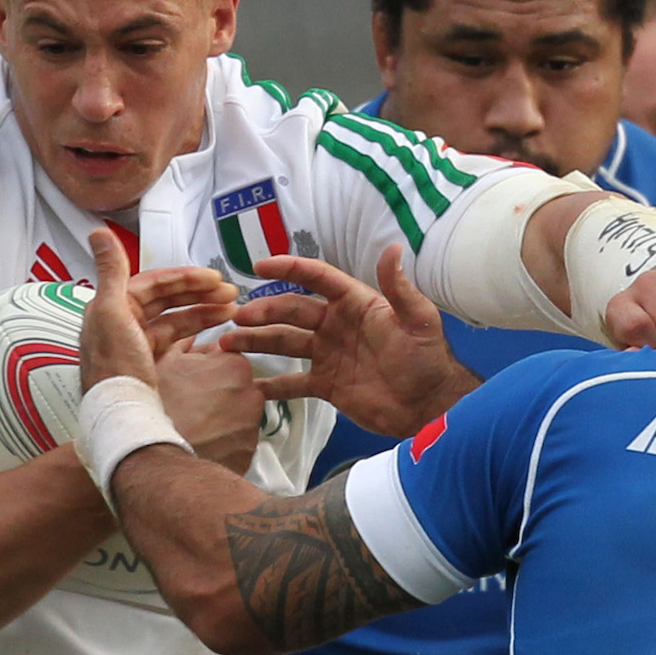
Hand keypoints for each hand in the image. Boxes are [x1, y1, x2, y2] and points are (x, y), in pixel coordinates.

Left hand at [79, 228, 236, 390]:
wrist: (119, 414)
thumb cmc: (114, 366)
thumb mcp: (112, 313)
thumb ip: (111, 271)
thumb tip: (98, 232)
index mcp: (111, 306)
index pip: (153, 282)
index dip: (184, 277)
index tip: (213, 277)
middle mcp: (121, 322)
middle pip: (166, 299)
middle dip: (199, 293)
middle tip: (230, 292)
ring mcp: (135, 344)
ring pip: (174, 319)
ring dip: (202, 311)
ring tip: (231, 310)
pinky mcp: (146, 364)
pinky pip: (175, 340)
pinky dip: (195, 332)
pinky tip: (213, 330)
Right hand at [159, 345, 265, 472]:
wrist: (155, 454)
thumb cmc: (158, 406)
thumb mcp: (163, 362)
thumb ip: (183, 344)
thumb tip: (189, 337)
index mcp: (235, 365)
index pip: (226, 358)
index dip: (204, 368)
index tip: (189, 379)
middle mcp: (252, 393)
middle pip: (235, 386)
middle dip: (215, 392)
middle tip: (188, 403)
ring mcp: (252, 425)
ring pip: (238, 414)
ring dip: (220, 416)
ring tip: (192, 424)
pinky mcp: (248, 451)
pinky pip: (237, 440)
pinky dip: (223, 441)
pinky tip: (201, 441)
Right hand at [219, 246, 477, 437]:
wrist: (429, 407)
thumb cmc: (426, 359)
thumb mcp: (418, 320)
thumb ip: (399, 288)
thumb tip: (393, 247)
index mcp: (356, 303)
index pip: (318, 278)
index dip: (290, 269)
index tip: (260, 266)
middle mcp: (337, 325)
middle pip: (293, 311)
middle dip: (264, 311)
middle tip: (238, 316)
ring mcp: (329, 355)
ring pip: (285, 343)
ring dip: (256, 341)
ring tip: (226, 343)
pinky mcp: (326, 385)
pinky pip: (292, 383)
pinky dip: (270, 384)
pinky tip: (247, 385)